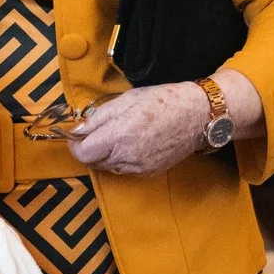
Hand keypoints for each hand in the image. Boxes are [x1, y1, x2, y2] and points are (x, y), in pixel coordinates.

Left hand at [67, 82, 210, 176]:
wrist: (197, 115)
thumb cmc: (163, 102)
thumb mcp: (125, 101)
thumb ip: (98, 118)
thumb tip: (78, 131)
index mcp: (118, 136)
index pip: (83, 153)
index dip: (76, 146)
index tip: (77, 137)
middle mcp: (127, 156)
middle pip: (95, 161)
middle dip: (92, 149)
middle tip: (100, 133)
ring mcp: (139, 167)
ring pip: (110, 167)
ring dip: (108, 155)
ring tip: (120, 136)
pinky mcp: (150, 172)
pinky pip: (126, 169)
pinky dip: (123, 159)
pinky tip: (134, 144)